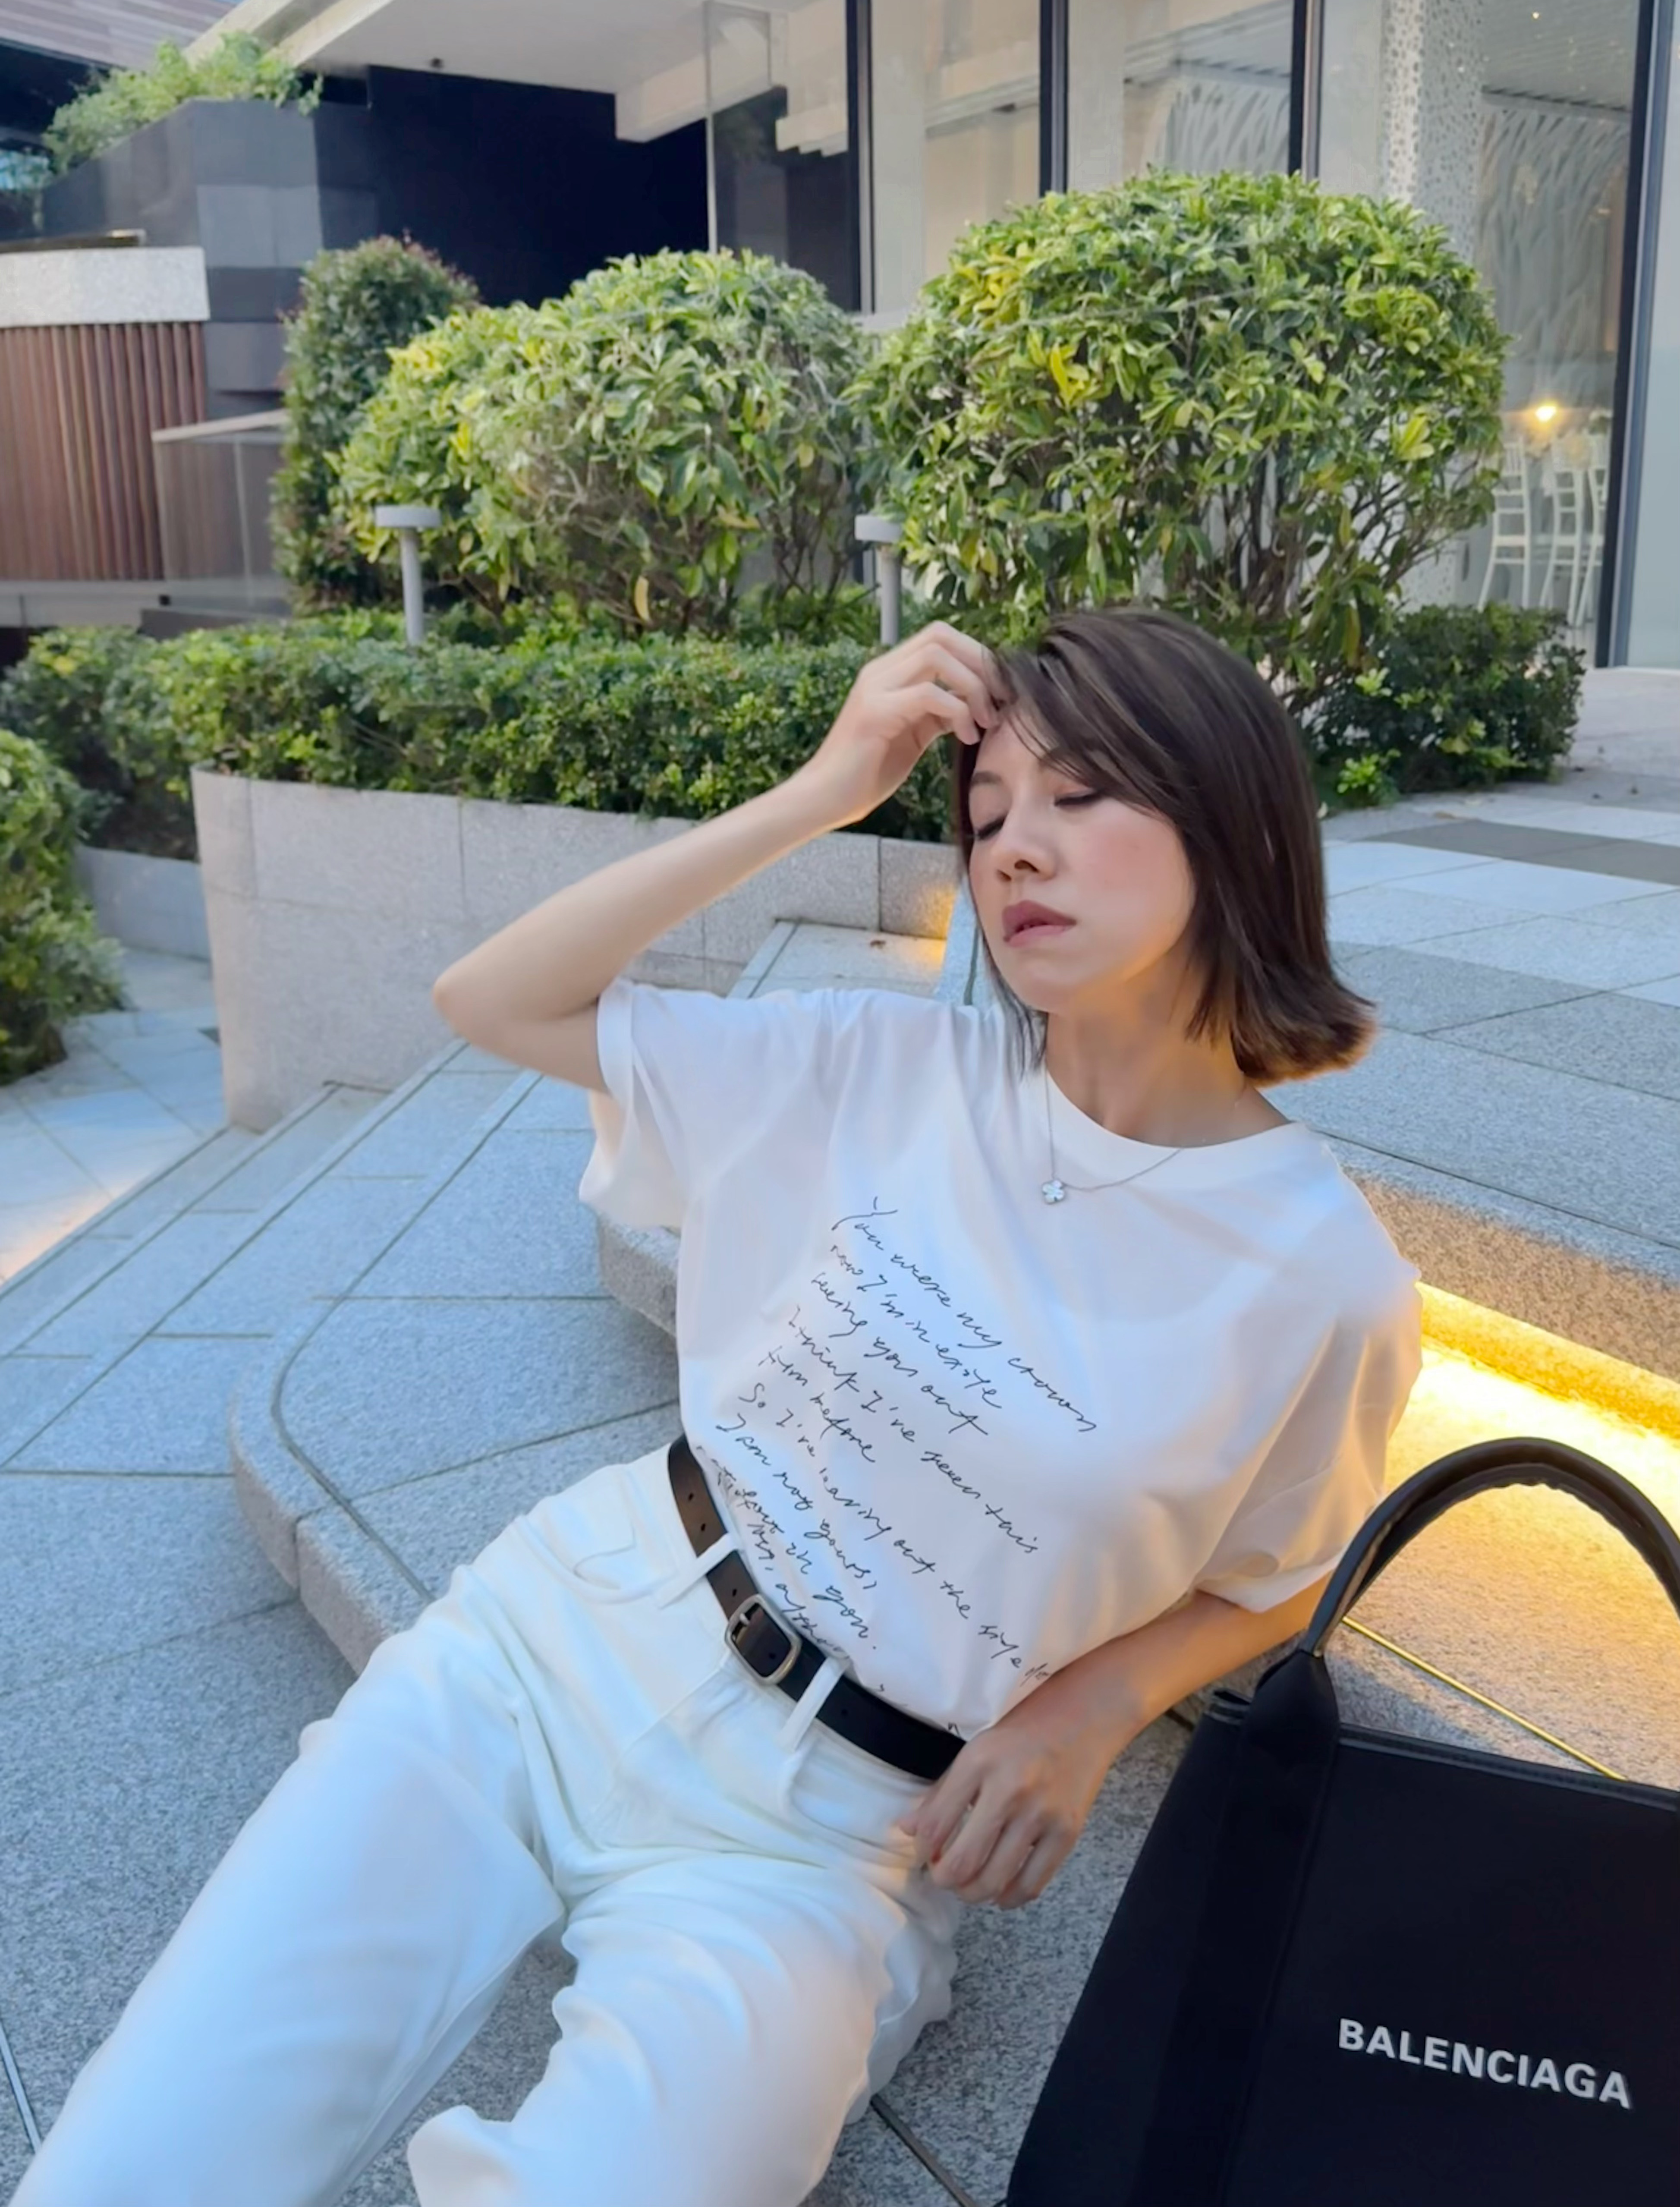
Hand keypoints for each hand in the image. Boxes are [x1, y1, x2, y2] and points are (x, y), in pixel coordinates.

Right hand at [791, 622, 1003, 829]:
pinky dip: (959, 712)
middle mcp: (880, 671)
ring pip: (937, 655)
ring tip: (986, 720)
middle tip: (1000, 699)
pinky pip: (929, 694)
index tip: (998, 691)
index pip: (940, 637)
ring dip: (973, 685)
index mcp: (889, 673)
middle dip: (980, 663)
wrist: (825, 799)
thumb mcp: (913, 735)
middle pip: (941, 635)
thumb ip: (937, 713)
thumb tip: (972, 703)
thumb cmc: (866, 773)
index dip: (976, 656)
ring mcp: (875, 688)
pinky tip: (966, 736)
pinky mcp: (875, 713)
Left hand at [891, 1687, 1131, 1909]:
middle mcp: (1010, 1789)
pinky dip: (1010, 1898)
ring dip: (973, 1893)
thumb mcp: (975, 1751)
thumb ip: (941, 1793)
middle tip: (943, 1877)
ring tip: (968, 1887)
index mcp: (979, 1763)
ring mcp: (1042, 1814)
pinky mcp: (1067, 1833)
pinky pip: (1032, 1884)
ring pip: (996, 1879)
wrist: (1081, 1721)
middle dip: (944, 1880)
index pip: (935, 1825)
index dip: (922, 1850)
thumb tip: (906, 1831)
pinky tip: (1000, 1893)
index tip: (926, 1853)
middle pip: (964, 1861)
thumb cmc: (1021, 1735)